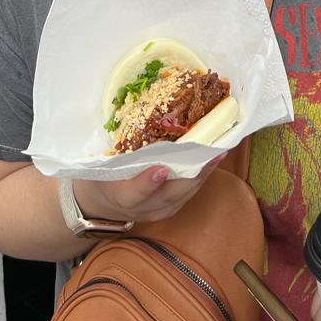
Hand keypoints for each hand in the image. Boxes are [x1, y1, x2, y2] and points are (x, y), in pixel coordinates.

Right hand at [75, 155, 223, 224]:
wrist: (105, 202)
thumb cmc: (103, 173)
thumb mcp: (101, 161)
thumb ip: (117, 146)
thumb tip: (135, 110)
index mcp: (119, 195)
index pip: (133, 193)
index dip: (147, 183)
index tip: (160, 168)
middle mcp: (142, 207)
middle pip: (169, 195)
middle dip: (191, 175)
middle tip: (209, 154)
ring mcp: (159, 210)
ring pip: (184, 193)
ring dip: (203, 172)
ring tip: (219, 151)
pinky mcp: (172, 207)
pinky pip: (190, 191)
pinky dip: (203, 174)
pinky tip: (215, 157)